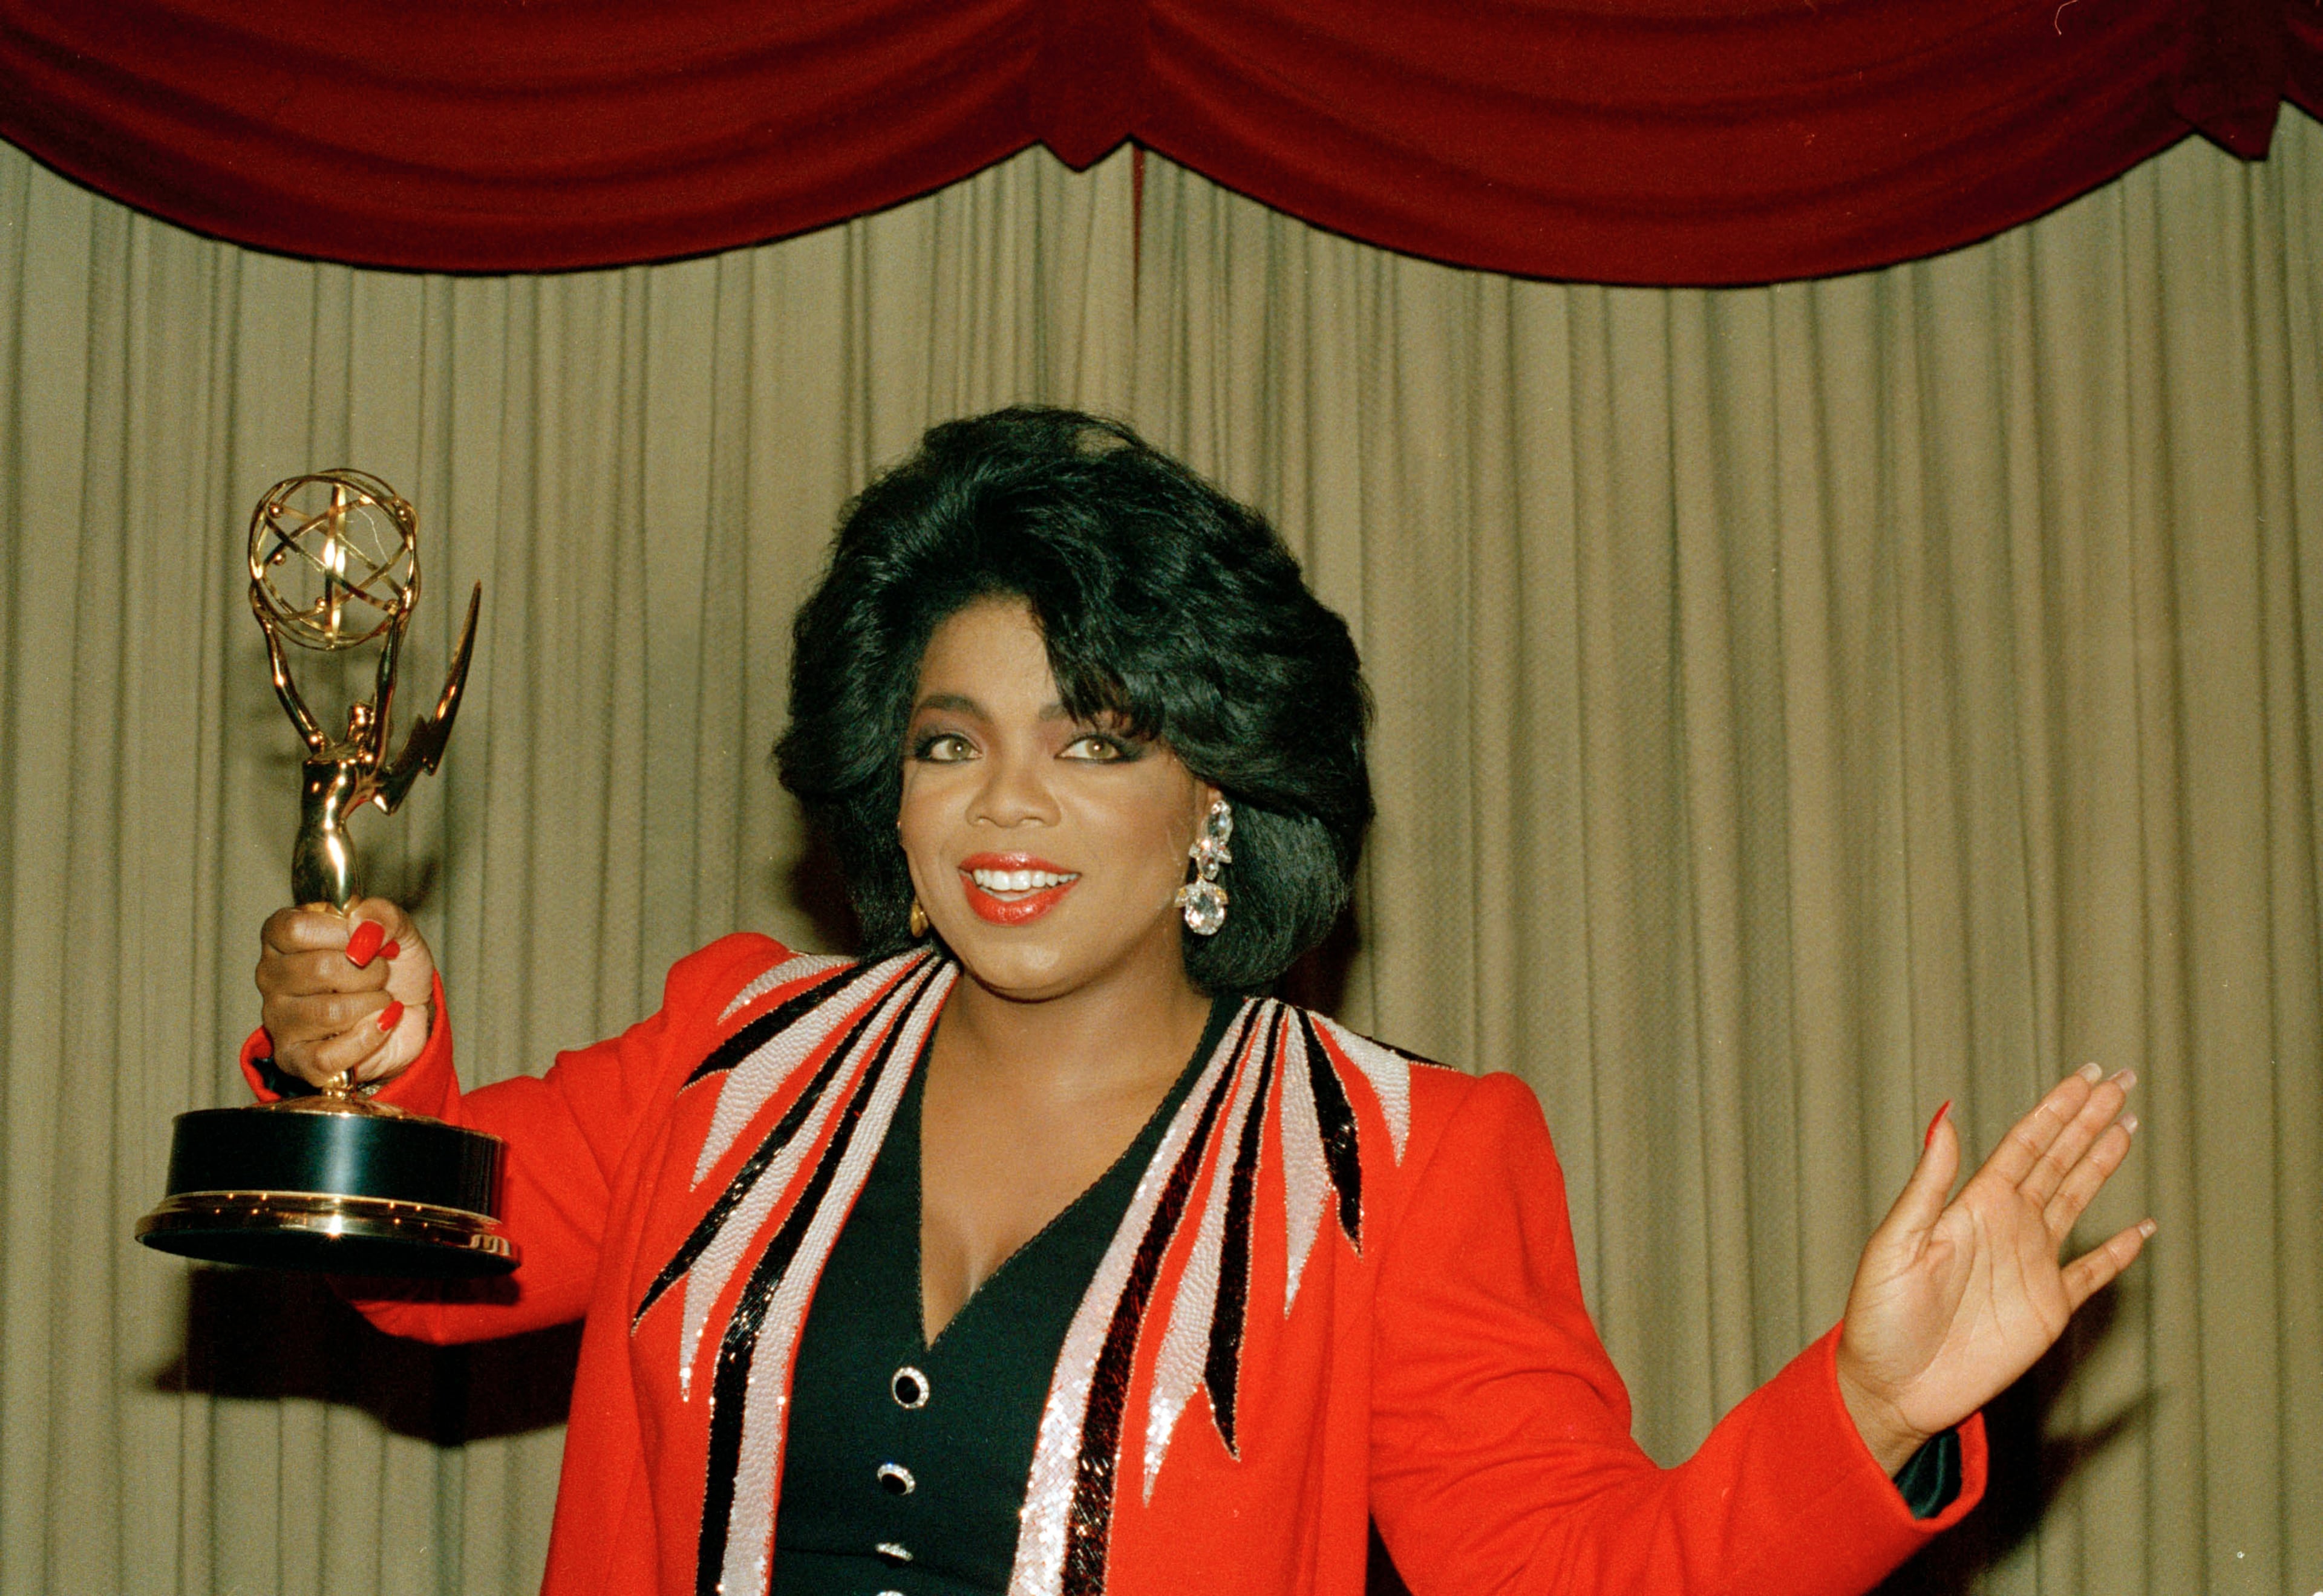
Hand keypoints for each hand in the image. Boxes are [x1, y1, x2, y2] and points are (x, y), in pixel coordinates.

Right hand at [255, 897, 435, 1090]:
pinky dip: (369, 1036)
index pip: (295, 929)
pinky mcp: (295, 1059)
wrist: (411, 1015)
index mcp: (284, 938)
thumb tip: (361, 924)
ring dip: (373, 1003)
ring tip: (381, 999)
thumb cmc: (393, 969)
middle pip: (318, 969)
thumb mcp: (398, 930)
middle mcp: (272, 978)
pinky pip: (329, 1054)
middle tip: (382, 973)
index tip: (368, 940)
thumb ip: (382, 914)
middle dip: (369, 971)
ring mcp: (280, 1021)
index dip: (342, 933)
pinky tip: (381, 1024)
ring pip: (329, 1012)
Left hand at [1834, 1064, 2152, 1472]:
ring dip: (2102, 1164)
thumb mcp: (1895, 1244)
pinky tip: (2141, 1229)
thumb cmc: (1879, 1316)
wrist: (1891, 1386)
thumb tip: (1946, 1117)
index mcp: (1974, 1205)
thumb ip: (1929, 1184)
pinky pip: (2092, 1273)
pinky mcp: (2048, 1309)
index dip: (2057, 1109)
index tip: (2087, 1076)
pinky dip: (2118, 1253)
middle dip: (2089, 1120)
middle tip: (2122, 1081)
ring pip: (2077, 1200)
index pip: (2026, 1143)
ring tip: (2129, 1127)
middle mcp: (2007, 1225)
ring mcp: (2031, 1265)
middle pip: (2058, 1160)